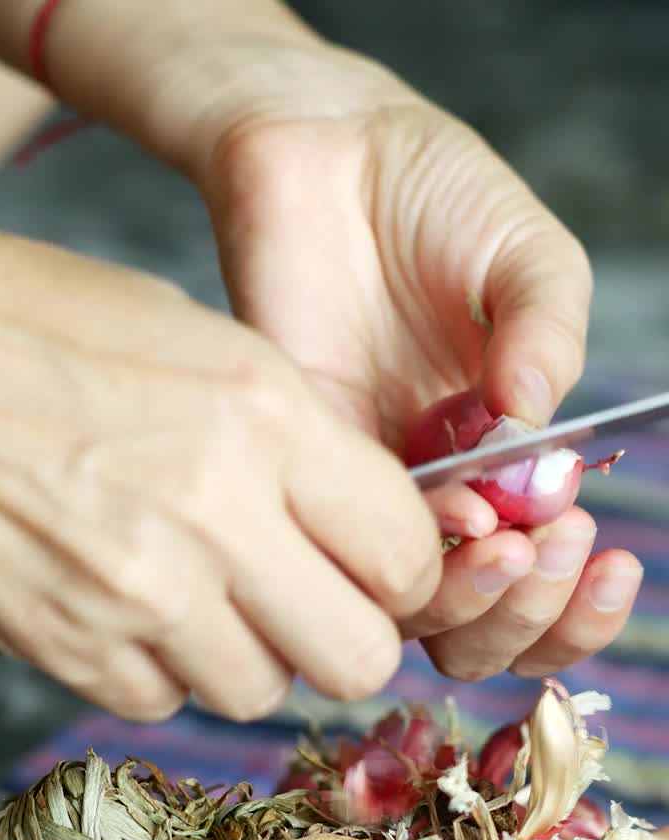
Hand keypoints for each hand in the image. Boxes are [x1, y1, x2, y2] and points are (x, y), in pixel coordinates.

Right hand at [0, 226, 444, 719]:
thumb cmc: (34, 326)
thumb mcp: (197, 342)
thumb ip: (295, 440)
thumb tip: (355, 517)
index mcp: (265, 416)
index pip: (405, 556)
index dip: (405, 574)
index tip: (377, 566)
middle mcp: (216, 515)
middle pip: (357, 658)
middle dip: (346, 638)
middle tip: (313, 603)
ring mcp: (140, 593)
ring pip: (258, 691)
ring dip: (248, 655)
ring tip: (203, 594)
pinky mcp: (72, 646)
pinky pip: (161, 700)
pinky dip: (160, 668)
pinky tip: (129, 605)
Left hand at [148, 23, 642, 678]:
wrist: (326, 148)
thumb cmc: (435, 197)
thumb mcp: (527, 259)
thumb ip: (548, 337)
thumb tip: (540, 428)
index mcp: (502, 466)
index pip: (540, 581)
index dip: (576, 606)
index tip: (605, 559)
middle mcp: (435, 495)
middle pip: (477, 622)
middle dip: (529, 611)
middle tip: (554, 545)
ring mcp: (366, 488)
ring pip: (410, 611)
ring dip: (476, 600)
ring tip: (512, 541)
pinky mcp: (304, 464)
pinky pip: (344, 546)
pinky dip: (406, 547)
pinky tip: (455, 501)